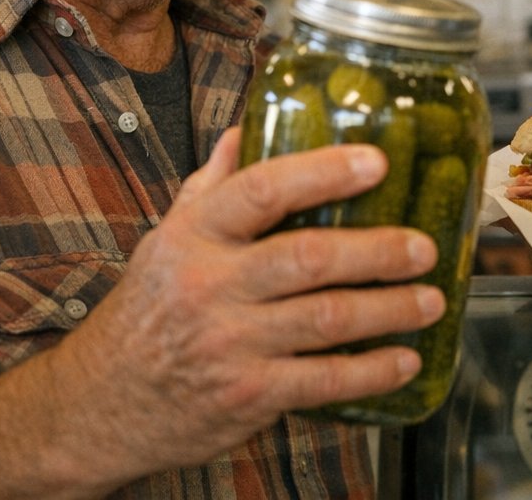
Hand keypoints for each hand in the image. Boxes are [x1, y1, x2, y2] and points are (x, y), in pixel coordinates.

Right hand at [45, 128, 444, 481]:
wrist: (98, 405)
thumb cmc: (147, 312)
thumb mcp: (166, 239)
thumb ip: (212, 186)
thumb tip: (247, 127)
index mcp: (194, 236)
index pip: (261, 190)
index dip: (324, 172)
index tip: (376, 161)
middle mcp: (210, 286)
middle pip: (308, 257)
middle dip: (378, 250)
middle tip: (424, 246)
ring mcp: (230, 344)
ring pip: (327, 319)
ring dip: (391, 309)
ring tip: (433, 299)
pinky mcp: (247, 397)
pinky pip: (323, 383)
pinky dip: (372, 372)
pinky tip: (405, 359)